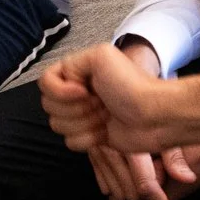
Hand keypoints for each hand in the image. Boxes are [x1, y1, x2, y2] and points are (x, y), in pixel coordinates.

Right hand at [40, 44, 169, 153]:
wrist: (155, 116)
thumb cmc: (132, 85)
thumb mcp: (100, 57)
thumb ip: (71, 63)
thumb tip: (65, 88)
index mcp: (78, 72)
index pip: (45, 82)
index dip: (60, 90)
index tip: (83, 90)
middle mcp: (77, 93)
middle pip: (49, 106)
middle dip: (76, 107)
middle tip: (101, 101)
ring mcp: (83, 115)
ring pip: (58, 125)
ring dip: (84, 122)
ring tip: (106, 115)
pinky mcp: (90, 136)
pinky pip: (70, 142)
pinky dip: (89, 138)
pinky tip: (107, 131)